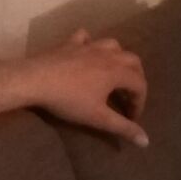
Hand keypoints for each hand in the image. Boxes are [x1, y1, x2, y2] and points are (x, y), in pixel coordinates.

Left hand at [27, 29, 148, 147]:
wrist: (34, 80)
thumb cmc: (68, 100)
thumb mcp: (98, 117)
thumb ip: (122, 128)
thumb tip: (146, 141)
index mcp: (117, 71)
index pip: (140, 85)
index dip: (139, 102)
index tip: (132, 118)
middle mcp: (107, 54)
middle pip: (132, 60)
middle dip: (136, 77)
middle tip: (129, 95)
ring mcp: (87, 46)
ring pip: (113, 45)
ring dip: (119, 57)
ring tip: (114, 72)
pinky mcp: (69, 43)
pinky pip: (85, 37)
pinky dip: (90, 43)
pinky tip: (87, 52)